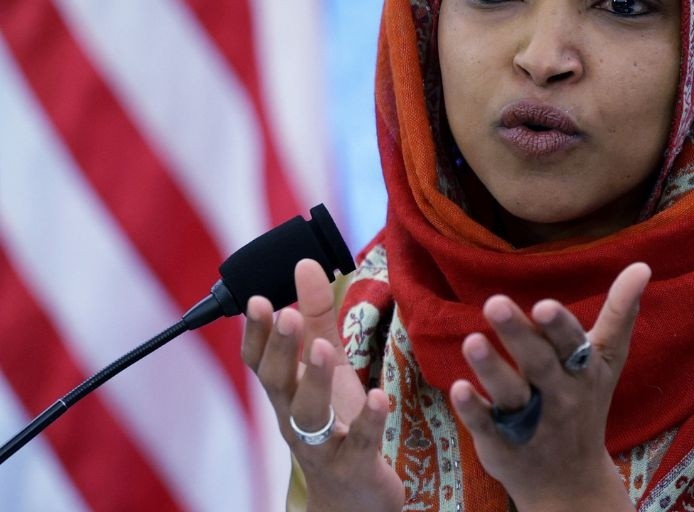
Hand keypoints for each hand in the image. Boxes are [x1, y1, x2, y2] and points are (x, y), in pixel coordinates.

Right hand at [241, 259, 403, 511]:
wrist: (352, 499)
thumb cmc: (337, 424)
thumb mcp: (327, 368)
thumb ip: (317, 318)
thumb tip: (304, 264)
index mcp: (287, 393)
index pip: (261, 361)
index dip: (257, 333)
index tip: (257, 300)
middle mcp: (296, 419)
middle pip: (278, 384)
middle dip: (280, 349)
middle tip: (285, 314)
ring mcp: (322, 445)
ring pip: (309, 415)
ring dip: (315, 380)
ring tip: (324, 349)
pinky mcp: (355, 466)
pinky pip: (359, 444)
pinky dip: (368, 421)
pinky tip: (378, 397)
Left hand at [449, 262, 650, 511]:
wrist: (571, 481)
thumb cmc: (586, 403)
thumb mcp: (606, 361)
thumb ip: (619, 312)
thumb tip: (641, 265)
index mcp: (582, 371)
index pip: (571, 344)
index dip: (558, 326)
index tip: (543, 305)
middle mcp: (558, 396)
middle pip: (538, 364)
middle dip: (518, 335)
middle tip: (495, 303)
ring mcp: (529, 421)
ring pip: (510, 394)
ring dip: (491, 368)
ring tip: (472, 340)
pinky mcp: (501, 443)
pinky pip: (486, 426)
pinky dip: (473, 410)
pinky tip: (458, 388)